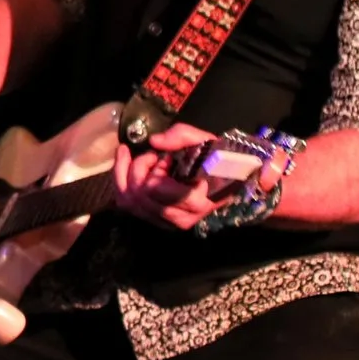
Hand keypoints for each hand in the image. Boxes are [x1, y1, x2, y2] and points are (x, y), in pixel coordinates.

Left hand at [112, 122, 287, 231]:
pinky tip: (134, 169)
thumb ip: (181, 136)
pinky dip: (125, 184)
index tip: (163, 155)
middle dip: (136, 167)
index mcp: (194, 200)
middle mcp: (179, 217)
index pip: (153, 188)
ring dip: (129, 175)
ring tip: (147, 161)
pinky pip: (130, 207)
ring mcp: (167, 223)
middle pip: (135, 195)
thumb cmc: (220, 161)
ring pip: (127, 202)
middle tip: (152, 156)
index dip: (149, 166)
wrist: (233, 185)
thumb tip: (154, 142)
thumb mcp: (205, 141)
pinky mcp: (159, 222)